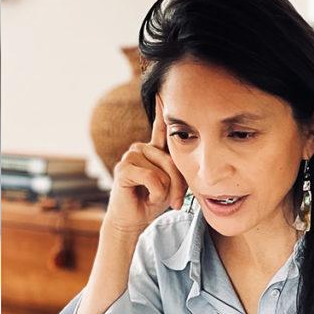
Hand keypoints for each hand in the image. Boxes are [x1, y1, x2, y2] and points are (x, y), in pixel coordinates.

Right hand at [105, 98, 186, 235]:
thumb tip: (190, 153)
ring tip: (153, 197)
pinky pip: (152, 178)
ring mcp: (130, 156)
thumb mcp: (172, 183)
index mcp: (152, 150)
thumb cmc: (152, 202)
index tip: (163, 92)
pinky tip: (143, 196)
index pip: (161, 127)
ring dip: (164, 191)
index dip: (161, 109)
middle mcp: (140, 148)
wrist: (133, 221)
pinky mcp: (123, 168)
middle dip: (177, 185)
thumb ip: (176, 168)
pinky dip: (154, 193)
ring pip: (163, 171)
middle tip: (173, 201)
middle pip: (172, 160)